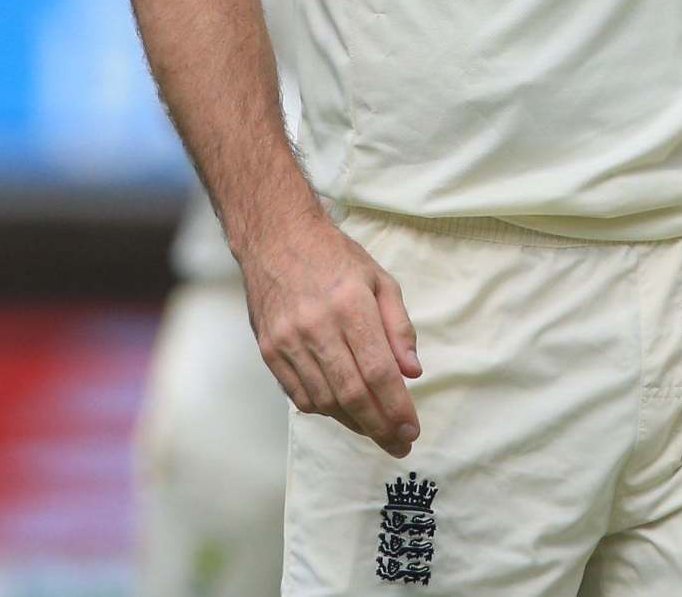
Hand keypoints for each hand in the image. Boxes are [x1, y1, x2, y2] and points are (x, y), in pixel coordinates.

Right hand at [243, 207, 423, 457]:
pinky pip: (299, 396)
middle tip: (399, 444)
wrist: (275, 238)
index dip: (396, 407)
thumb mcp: (380, 279)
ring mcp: (288, 341)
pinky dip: (325, 410)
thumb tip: (412, 372)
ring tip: (375, 430)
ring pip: (325, 400)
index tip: (411, 428)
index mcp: (350, 304)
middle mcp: (316, 326)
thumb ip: (398, 327)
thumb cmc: (334, 257)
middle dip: (379, 426)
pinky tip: (344, 411)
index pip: (378, 370)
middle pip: (352, 393)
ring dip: (353, 423)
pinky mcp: (269, 351)